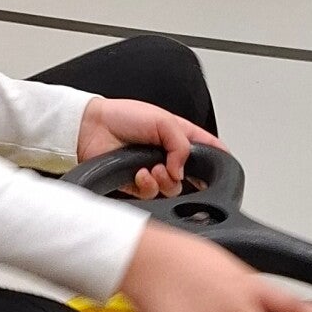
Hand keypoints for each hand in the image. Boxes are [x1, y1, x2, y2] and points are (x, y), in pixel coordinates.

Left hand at [78, 96, 222, 198]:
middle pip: (193, 176)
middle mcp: (168, 155)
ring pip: (173, 188)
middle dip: (185, 175)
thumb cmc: (123, 116)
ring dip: (165, 181)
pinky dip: (148, 185)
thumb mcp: (163, 120)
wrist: (91, 129)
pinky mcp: (137, 184)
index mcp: (179, 135)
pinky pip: (152, 194)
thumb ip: (182, 144)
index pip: (208, 149)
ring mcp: (154, 170)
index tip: (220, 168)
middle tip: (173, 167)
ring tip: (152, 168)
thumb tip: (183, 170)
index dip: (218, 159)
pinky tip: (140, 174)